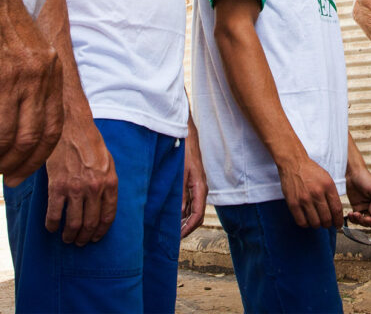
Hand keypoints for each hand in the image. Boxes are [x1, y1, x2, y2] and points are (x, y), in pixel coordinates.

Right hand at [0, 0, 63, 184]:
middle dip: (0, 166)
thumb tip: (17, 123)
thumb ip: (29, 83)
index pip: (50, 132)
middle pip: (24, 143)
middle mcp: (35, 79)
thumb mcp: (28, 51)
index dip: (32, 161)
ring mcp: (7, 80)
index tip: (14, 174)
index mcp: (50, 73)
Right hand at [43, 117, 117, 244]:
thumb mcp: (108, 161)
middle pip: (90, 223)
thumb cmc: (90, 142)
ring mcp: (75, 188)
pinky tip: (52, 227)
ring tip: (67, 238)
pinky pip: (54, 215)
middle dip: (85, 237)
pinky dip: (52, 225)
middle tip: (79, 242)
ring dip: (69, 236)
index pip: (108, 215)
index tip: (95, 237)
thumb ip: (107, 182)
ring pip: (73, 224)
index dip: (101, 230)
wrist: (71, 127)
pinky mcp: (57, 187)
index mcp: (110, 181)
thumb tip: (104, 203)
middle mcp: (94, 188)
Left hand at [181, 121, 207, 237]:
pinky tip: (172, 212)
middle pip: (196, 214)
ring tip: (170, 228)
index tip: (178, 238)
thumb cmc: (184, 151)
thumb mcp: (180, 174)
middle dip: (186, 227)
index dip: (188, 229)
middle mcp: (200, 188)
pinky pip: (189, 200)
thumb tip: (179, 215)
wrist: (187, 133)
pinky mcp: (192, 181)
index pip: (198, 215)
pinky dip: (182, 210)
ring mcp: (197, 185)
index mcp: (200, 187)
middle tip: (172, 238)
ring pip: (193, 208)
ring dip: (183, 219)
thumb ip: (180, 195)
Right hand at [278, 153, 343, 228]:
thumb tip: (336, 212)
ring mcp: (305, 199)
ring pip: (315, 223)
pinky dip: (306, 224)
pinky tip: (306, 219)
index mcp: (328, 186)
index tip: (338, 224)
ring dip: (317, 225)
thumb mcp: (326, 178)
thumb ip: (332, 195)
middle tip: (326, 223)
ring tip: (316, 220)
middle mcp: (317, 193)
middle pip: (327, 219)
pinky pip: (302, 222)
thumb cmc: (310, 171)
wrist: (294, 163)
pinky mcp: (293, 203)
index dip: (338, 221)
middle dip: (328, 224)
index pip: (337, 210)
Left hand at [345, 165, 370, 227]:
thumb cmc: (365, 177)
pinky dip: (354, 220)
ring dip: (362, 221)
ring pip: (367, 222)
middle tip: (365, 218)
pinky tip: (351, 214)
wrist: (352, 173)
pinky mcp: (358, 208)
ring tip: (355, 214)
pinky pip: (358, 219)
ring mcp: (367, 207)